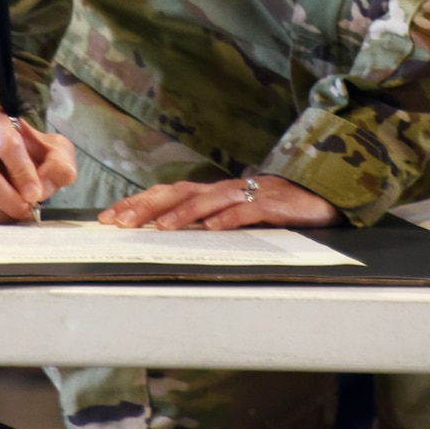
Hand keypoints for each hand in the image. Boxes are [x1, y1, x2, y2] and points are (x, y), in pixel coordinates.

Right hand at [0, 103, 77, 222]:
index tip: (35, 194)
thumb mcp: (49, 145)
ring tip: (17, 213)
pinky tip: (0, 214)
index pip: (6, 145)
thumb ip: (57, 163)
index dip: (23, 173)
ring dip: (0, 215)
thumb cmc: (24, 145)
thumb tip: (42, 190)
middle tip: (28, 210)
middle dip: (10, 201)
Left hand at [99, 175, 340, 230]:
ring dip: (182, 213)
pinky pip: (246, 210)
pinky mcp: (272, 205)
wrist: (321, 198)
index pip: (167, 194)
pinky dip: (227, 218)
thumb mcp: (235, 219)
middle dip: (146, 206)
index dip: (137, 203)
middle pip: (178, 192)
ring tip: (160, 227)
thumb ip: (207, 224)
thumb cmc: (275, 212)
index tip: (108, 217)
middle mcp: (224, 190)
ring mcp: (246, 194)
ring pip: (207, 200)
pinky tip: (212, 228)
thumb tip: (168, 238)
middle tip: (119, 222)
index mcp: (212, 194)